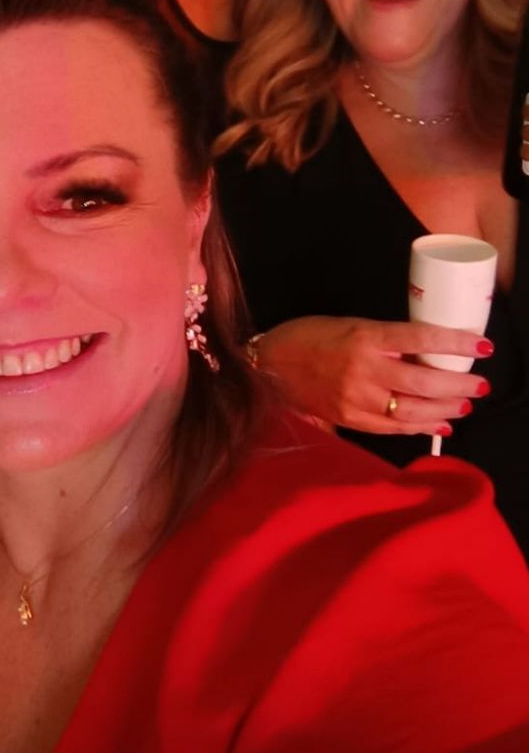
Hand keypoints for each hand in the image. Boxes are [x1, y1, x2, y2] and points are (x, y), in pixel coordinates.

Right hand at [256, 316, 491, 435]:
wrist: (269, 364)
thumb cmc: (309, 337)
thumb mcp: (352, 325)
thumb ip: (387, 340)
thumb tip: (427, 353)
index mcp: (366, 337)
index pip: (421, 339)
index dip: (456, 343)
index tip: (482, 346)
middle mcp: (364, 370)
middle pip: (424, 382)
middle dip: (460, 385)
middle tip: (480, 383)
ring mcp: (356, 399)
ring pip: (413, 410)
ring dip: (446, 409)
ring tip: (465, 404)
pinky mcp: (349, 419)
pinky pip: (393, 427)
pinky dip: (420, 427)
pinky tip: (440, 423)